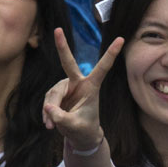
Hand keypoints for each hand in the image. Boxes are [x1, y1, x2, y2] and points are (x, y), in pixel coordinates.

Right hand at [42, 28, 124, 150]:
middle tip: (57, 30)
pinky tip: (49, 124)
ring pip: (53, 93)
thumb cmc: (83, 129)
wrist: (79, 136)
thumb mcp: (75, 126)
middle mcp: (78, 83)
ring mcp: (66, 88)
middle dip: (62, 47)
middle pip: (68, 63)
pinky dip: (46, 113)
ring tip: (51, 125)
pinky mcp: (56, 94)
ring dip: (50, 110)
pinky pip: (47, 100)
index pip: (102, 68)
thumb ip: (62, 118)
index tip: (121, 39)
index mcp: (92, 87)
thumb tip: (48, 107)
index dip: (111, 54)